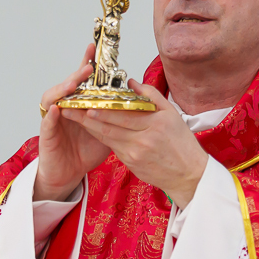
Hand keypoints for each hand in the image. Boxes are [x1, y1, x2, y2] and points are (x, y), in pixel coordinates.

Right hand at [34, 45, 111, 201]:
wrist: (68, 174)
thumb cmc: (86, 151)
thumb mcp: (107, 130)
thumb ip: (116, 114)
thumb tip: (137, 101)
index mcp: (80, 105)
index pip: (83, 81)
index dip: (87, 64)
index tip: (94, 48)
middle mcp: (65, 107)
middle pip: (68, 85)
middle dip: (77, 74)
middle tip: (89, 66)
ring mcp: (53, 119)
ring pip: (53, 98)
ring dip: (63, 89)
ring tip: (73, 84)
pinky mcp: (47, 134)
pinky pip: (47, 121)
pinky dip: (51, 114)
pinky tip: (57, 108)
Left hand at [62, 81, 208, 205]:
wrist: (188, 175)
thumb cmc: (182, 144)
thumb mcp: (172, 114)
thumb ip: (151, 96)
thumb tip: (131, 83)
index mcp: (155, 124)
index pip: (123, 114)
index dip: (102, 108)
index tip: (86, 100)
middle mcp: (143, 140)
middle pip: (109, 126)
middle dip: (86, 116)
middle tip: (69, 107)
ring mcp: (135, 154)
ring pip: (107, 137)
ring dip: (88, 127)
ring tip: (73, 117)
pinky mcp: (131, 164)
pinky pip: (112, 147)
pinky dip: (100, 137)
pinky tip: (90, 130)